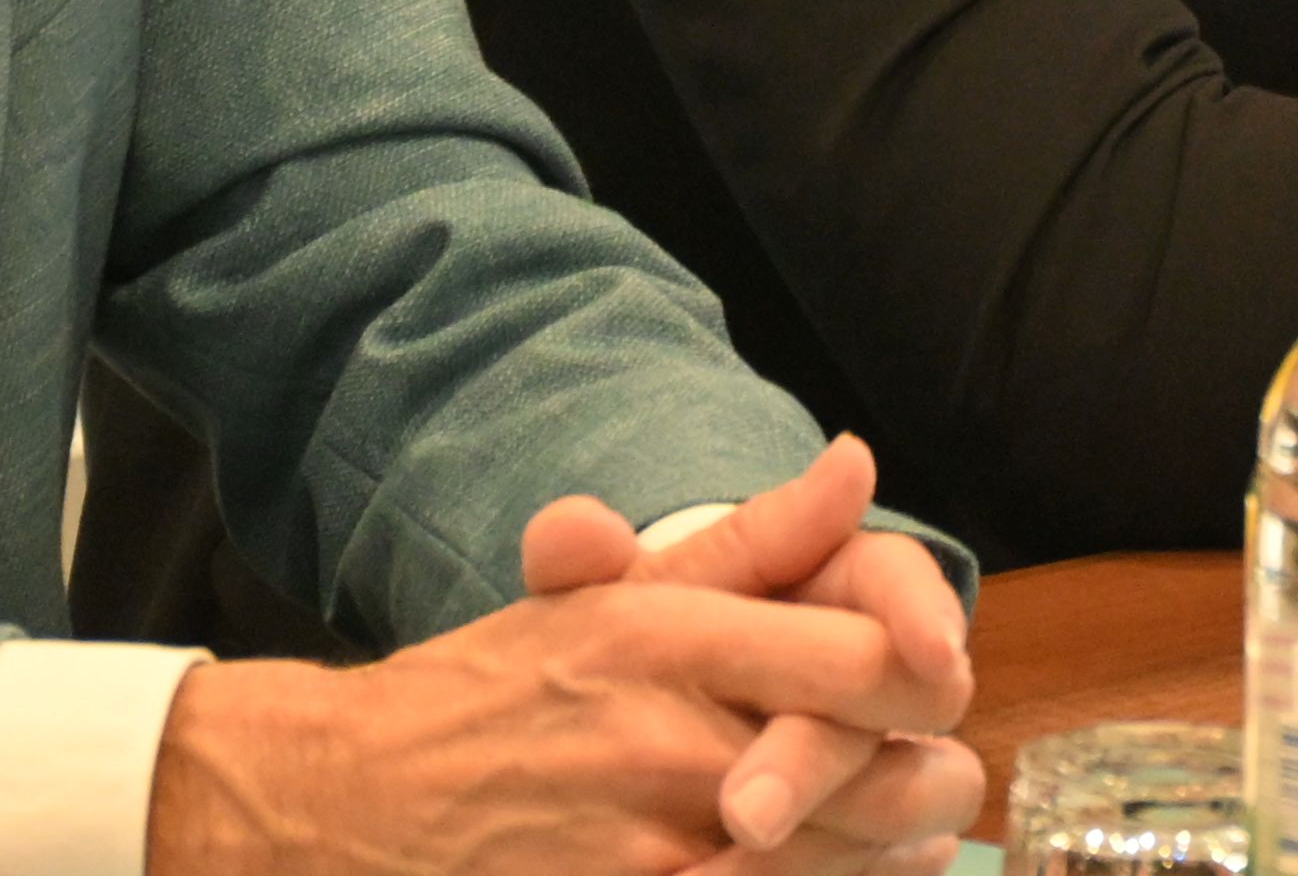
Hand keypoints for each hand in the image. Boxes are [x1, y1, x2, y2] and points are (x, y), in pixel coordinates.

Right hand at [149, 450, 976, 875]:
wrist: (357, 799)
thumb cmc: (497, 690)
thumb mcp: (613, 592)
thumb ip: (755, 539)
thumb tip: (857, 462)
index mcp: (671, 645)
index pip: (868, 663)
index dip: (931, 678)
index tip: (939, 682)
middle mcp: (671, 752)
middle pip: (881, 785)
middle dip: (932, 783)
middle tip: (939, 777)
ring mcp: (653, 857)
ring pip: (838, 869)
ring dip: (886, 857)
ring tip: (897, 836)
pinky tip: (817, 875)